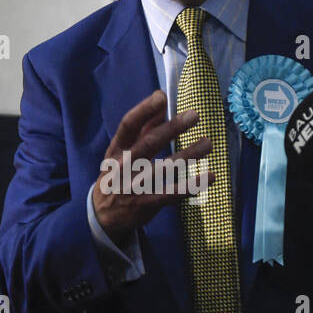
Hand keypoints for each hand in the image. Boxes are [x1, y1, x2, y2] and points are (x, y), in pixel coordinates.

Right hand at [92, 89, 213, 243]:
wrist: (102, 215)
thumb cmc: (117, 175)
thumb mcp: (122, 152)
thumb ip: (143, 129)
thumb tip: (161, 105)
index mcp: (117, 149)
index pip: (128, 125)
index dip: (144, 110)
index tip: (161, 97)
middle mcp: (124, 165)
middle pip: (149, 143)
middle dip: (172, 128)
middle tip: (194, 115)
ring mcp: (134, 185)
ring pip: (164, 168)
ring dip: (188, 154)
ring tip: (208, 143)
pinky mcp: (146, 203)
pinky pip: (172, 193)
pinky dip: (191, 186)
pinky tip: (210, 177)